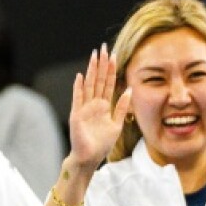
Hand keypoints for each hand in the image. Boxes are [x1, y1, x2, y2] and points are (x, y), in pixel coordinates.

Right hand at [66, 45, 131, 171]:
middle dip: (101, 64)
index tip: (114, 55)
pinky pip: (77, 99)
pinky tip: (80, 76)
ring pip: (89, 85)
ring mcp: (84, 108)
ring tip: (94, 55)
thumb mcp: (117, 124)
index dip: (110, 70)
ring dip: (91, 70)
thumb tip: (129, 89)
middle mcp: (93, 104)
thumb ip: (122, 107)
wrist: (89, 158)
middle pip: (98, 80)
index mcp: (104, 106)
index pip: (108, 83)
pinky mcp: (76, 115)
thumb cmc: (102, 144)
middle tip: (103, 47)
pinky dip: (78, 88)